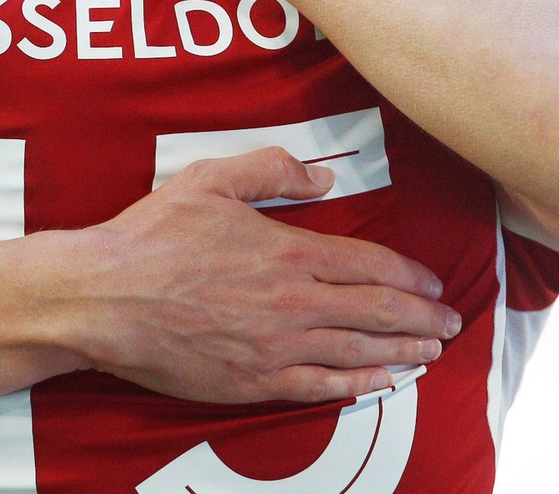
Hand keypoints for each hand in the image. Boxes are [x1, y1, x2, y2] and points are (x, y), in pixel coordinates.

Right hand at [71, 147, 458, 403]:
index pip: (367, 265)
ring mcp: (276, 348)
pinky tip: (380, 383)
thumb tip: (323, 178)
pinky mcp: (254, 382)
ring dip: (402, 351)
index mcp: (286, 252)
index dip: (407, 275)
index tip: (432, 283)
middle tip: (451, 322)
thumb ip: (271, 170)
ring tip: (432, 352)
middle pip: (375, 311)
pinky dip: (358, 385)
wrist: (107, 298)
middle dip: (421, 317)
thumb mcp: (210, 179)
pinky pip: (321, 387)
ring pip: (357, 351)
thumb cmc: (155, 235)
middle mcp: (292, 304)